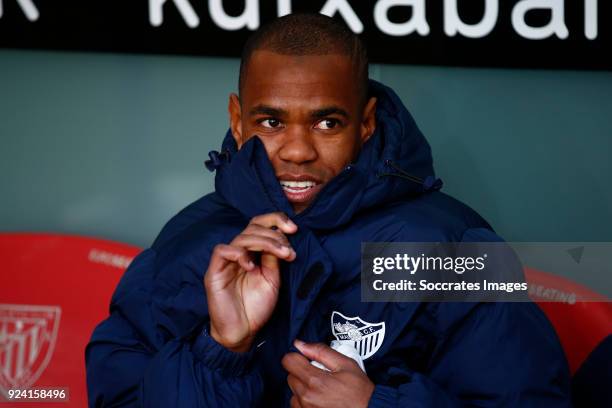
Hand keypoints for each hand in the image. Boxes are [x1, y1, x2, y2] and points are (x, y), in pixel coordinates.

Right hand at [204, 212, 297, 351]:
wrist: (243, 332)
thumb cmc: (256, 308)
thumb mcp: (273, 279)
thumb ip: (274, 259)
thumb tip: (282, 237)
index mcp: (252, 252)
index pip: (260, 225)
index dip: (276, 221)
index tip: (294, 229)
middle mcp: (239, 253)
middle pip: (252, 227)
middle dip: (274, 234)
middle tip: (288, 250)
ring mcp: (226, 262)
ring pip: (241, 237)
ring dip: (264, 242)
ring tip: (280, 255)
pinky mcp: (215, 272)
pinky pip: (222, 251)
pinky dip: (239, 254)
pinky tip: (252, 266)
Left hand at [282, 340, 374, 407]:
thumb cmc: (360, 391)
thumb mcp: (345, 364)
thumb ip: (321, 351)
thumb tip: (301, 344)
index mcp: (315, 381)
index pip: (288, 361)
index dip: (297, 356)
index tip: (306, 359)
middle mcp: (307, 397)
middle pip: (291, 376)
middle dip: (302, 372)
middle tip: (320, 375)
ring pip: (293, 391)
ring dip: (303, 388)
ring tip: (321, 389)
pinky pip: (297, 405)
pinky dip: (305, 401)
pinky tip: (319, 399)